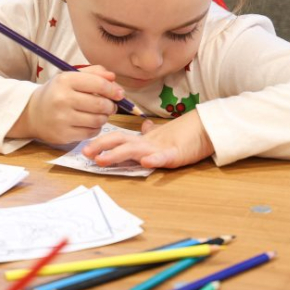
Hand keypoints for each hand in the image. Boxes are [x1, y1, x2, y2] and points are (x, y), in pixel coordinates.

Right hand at [8, 66, 123, 143]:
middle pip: (100, 104)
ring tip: (100, 114)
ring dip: (104, 117)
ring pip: (98, 120)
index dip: (113, 89)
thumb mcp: (71, 77)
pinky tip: (90, 123)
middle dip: (111, 105)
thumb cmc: (57, 93)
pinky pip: (91, 132)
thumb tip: (113, 78)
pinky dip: (96, 128)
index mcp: (65, 80)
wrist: (33, 113)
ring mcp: (62, 118)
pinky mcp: (64, 134)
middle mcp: (62, 98)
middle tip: (111, 106)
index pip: (98, 84)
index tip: (120, 94)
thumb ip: (93, 73)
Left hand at [80, 111, 214, 168]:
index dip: (101, 142)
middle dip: (101, 146)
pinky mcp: (175, 154)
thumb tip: (143, 128)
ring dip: (117, 154)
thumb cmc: (184, 134)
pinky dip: (154, 159)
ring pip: (134, 149)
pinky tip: (145, 162)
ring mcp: (160, 148)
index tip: (85, 148)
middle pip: (120, 140)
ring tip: (102, 159)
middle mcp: (147, 143)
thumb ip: (150, 134)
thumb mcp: (163, 135)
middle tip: (85, 153)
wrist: (205, 128)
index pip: (118, 138)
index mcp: (143, 140)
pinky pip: (164, 157)